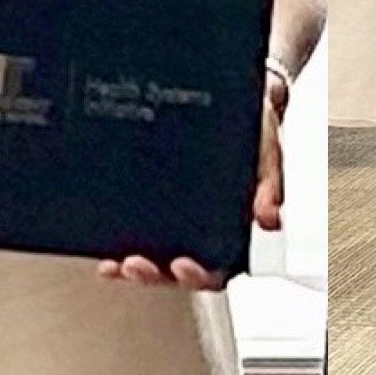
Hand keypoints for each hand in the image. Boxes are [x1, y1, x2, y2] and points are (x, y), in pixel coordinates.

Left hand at [97, 93, 284, 290]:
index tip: (182, 265)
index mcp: (235, 228)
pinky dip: (118, 245)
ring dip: (135, 266)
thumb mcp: (267, 153)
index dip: (199, 275)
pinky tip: (106, 249)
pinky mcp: (157, 204)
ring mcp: (178, 220)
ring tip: (119, 263)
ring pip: (156, 257)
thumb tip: (269, 217)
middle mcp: (205, 230)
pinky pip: (136, 232)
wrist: (243, 99)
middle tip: (138, 264)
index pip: (218, 267)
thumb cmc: (256, 131)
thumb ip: (269, 185)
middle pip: (179, 270)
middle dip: (156, 274)